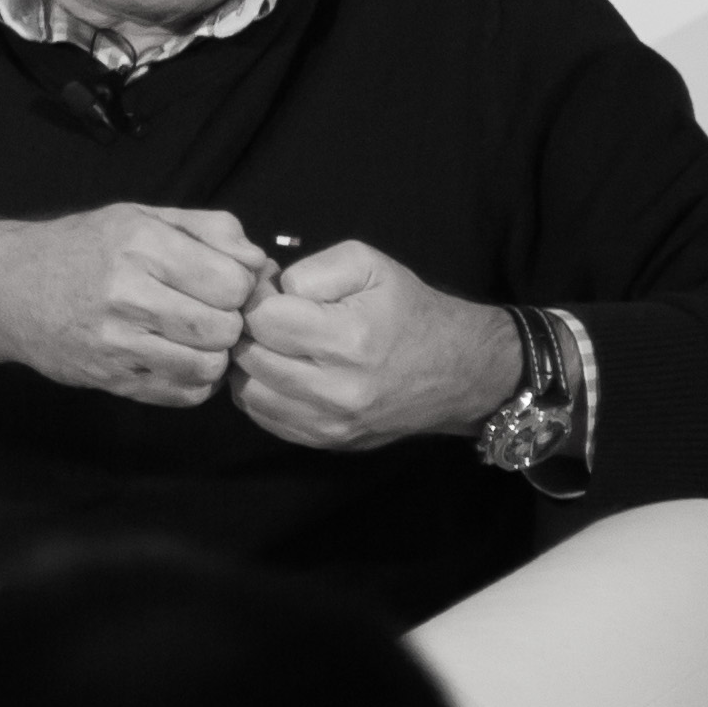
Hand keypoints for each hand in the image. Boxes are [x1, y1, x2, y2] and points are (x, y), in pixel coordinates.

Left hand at [231, 243, 523, 450]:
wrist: (460, 371)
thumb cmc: (409, 309)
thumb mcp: (369, 264)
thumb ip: (312, 269)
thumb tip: (270, 291)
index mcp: (349, 339)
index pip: (263, 320)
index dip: (257, 298)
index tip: (271, 290)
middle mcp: (337, 389)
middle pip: (251, 357)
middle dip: (248, 329)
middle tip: (266, 314)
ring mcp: (331, 423)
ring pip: (249, 392)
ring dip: (248, 363)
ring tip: (270, 343)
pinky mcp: (328, 441)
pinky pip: (266, 418)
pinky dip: (260, 391)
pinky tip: (278, 369)